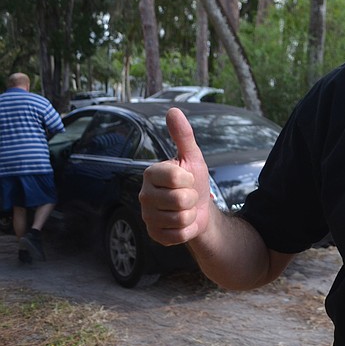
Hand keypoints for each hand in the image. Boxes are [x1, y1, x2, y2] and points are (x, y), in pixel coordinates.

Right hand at [140, 108, 211, 245]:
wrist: (200, 208)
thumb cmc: (194, 180)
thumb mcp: (192, 157)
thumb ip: (183, 135)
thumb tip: (173, 110)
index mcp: (150, 173)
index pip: (176, 177)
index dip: (189, 179)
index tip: (187, 178)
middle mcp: (144, 195)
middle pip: (180, 200)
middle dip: (192, 198)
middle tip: (188, 195)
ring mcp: (147, 216)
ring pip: (180, 218)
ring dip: (191, 214)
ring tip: (186, 208)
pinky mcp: (155, 235)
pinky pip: (179, 234)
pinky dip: (188, 229)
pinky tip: (182, 222)